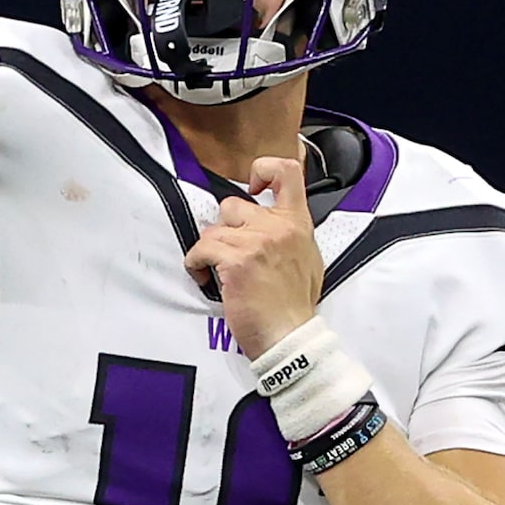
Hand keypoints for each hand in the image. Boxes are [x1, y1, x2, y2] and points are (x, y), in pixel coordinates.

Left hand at [184, 156, 322, 358]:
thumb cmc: (294, 305)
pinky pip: (200, 249)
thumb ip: (288, 233)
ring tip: (219, 273)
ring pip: (213, 229)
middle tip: (230, 255)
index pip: (287, 172)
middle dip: (225, 230)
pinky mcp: (236, 260)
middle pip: (232, 205)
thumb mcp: (307, 258)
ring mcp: (257, 241)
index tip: (253, 186)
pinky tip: (208, 279)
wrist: (289, 336)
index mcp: (298, 223)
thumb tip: (269, 221)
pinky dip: (197, 265)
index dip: (264, 168)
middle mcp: (278, 226)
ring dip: (210, 251)